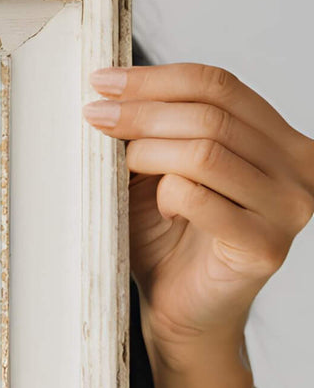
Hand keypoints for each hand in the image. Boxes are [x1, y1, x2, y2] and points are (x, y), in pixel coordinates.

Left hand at [85, 64, 312, 367]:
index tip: (101, 80)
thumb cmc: (169, 239)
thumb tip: (108, 88)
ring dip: (148, 152)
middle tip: (94, 118)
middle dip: (141, 112)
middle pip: (211, 114)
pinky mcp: (265, 247)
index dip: (155, 78)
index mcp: (278, 139)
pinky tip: (160, 212)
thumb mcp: (158, 171)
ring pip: (205, 151)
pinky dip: (165, 197)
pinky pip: (198, 197)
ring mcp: (289, 208)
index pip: (219, 85)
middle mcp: (298, 168)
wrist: (181, 309)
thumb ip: (153, 130)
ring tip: (123, 167)